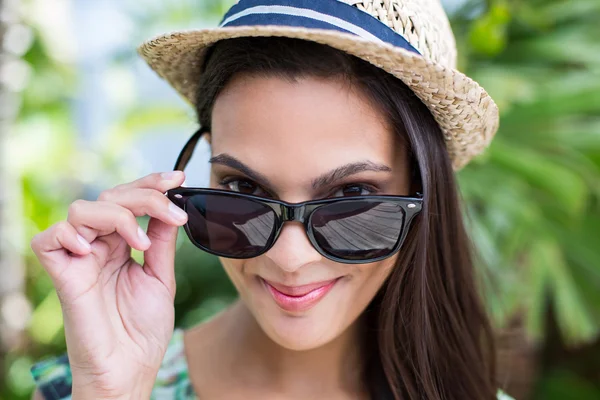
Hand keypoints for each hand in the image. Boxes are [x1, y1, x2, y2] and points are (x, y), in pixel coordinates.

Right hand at [30, 171, 187, 398]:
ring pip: (82, 208)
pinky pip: (49, 239)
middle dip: (145, 195)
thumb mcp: (161, 277)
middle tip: (173, 210)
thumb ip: (162, 241)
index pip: (130, 200)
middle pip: (110, 197)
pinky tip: (95, 249)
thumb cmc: (143, 330)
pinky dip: (70, 234)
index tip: (178, 178)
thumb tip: (171, 208)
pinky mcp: (63, 275)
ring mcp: (80, 258)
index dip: (150, 183)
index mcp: (121, 245)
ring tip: (141, 243)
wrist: (131, 368)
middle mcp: (99, 246)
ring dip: (119, 215)